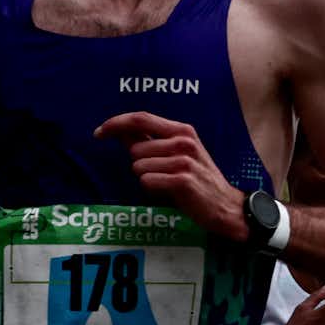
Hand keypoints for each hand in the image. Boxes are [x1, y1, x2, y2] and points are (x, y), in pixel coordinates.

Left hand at [92, 114, 244, 235]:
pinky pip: (146, 181)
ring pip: (138, 166)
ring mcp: (183, 161)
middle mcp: (184, 142)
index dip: (115, 123)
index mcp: (182, 130)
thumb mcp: (179, 154)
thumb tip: (121, 132)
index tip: (99, 132)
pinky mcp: (182, 180)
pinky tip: (171, 192)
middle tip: (162, 174)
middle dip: (140, 163)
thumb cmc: (199, 180)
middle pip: (135, 148)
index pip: (140, 118)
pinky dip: (152, 189)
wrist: (226, 206)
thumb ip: (151, 141)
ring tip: (168, 183)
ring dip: (147, 178)